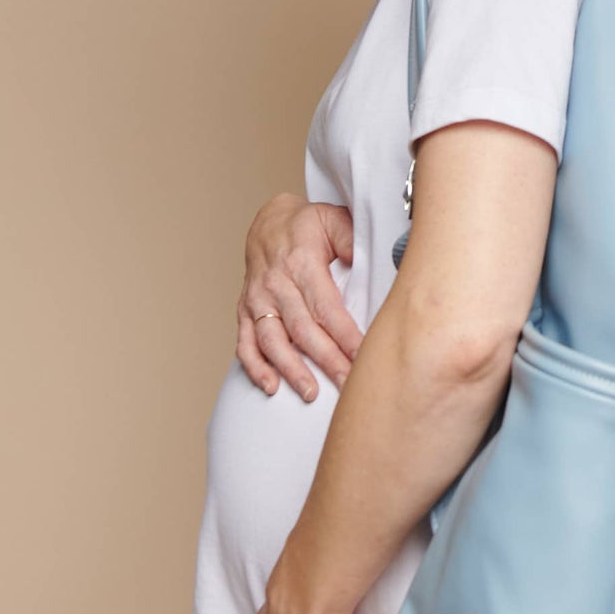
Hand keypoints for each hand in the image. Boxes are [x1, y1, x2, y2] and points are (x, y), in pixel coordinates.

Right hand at [237, 193, 362, 401]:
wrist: (267, 222)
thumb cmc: (307, 225)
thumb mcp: (334, 219)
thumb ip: (352, 242)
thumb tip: (369, 263)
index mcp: (301, 263)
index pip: (326, 307)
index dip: (345, 335)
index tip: (362, 357)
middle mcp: (276, 284)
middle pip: (303, 329)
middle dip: (327, 361)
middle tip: (347, 385)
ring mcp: (257, 299)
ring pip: (272, 340)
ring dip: (291, 369)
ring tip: (311, 393)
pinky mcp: (245, 310)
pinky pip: (245, 342)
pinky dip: (254, 367)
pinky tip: (270, 386)